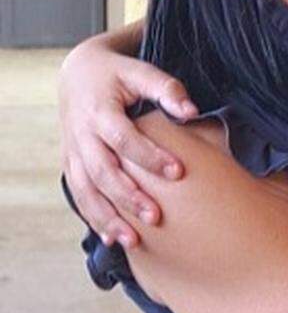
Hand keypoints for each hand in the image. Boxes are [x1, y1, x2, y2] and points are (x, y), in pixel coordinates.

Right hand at [61, 43, 197, 246]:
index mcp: (98, 110)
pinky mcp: (70, 164)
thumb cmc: (115, 75)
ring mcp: (72, 152)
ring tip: (133, 241)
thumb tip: (191, 111)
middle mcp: (81, 134)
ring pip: (85, 190)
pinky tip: (113, 240)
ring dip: (107, 218)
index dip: (149, 156)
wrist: (76, 74)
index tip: (178, 172)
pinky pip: (79, 195)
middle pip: (101, 171)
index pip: (123, 138)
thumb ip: (166, 88)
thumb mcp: (139, 71)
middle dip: (127, 196)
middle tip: (156, 217)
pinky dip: (94, 218)